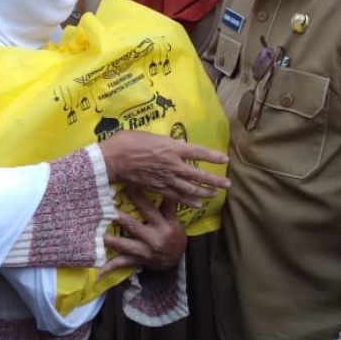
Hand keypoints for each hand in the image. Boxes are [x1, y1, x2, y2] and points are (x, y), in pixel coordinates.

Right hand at [100, 131, 228, 208]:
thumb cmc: (129, 142)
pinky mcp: (158, 188)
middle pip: (199, 175)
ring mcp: (166, 179)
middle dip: (214, 181)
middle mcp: (173, 165)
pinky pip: (177, 197)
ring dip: (205, 192)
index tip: (225, 160)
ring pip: (190, 189)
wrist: (113, 160)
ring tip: (215, 194)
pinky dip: (189, 201)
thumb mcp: (150, 135)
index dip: (213, 157)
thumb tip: (180, 145)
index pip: (198, 153)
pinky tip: (197, 204)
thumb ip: (167, 141)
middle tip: (228, 184)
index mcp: (172, 148)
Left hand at [100, 188, 185, 276]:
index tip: (126, 186)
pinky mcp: (136, 261)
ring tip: (97, 234)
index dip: (138, 197)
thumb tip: (169, 188)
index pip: (149, 210)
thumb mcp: (174, 221)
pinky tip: (97, 273)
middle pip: (132, 226)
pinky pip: (121, 264)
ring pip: (124, 245)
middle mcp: (152, 239)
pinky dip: (108, 268)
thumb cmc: (174, 236)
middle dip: (118, 217)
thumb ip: (168, 207)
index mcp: (162, 227)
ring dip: (110, 240)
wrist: (176, 260)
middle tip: (105, 207)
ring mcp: (143, 252)